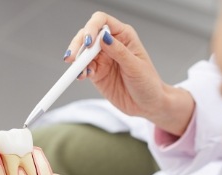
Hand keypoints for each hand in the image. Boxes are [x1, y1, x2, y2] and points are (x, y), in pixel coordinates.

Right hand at [65, 12, 194, 134]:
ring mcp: (102, 59)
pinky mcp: (97, 73)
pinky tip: (82, 76)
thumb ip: (119, 52)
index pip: (102, 22)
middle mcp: (111, 44)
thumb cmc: (148, 83)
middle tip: (73, 58)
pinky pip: (83, 68)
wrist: (147, 105)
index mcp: (123, 36)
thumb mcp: (135, 67)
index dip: (92, 28)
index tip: (88, 42)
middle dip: (78, 45)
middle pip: (87, 35)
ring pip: (83, 52)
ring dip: (77, 60)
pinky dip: (79, 71)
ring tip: (77, 70)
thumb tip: (104, 37)